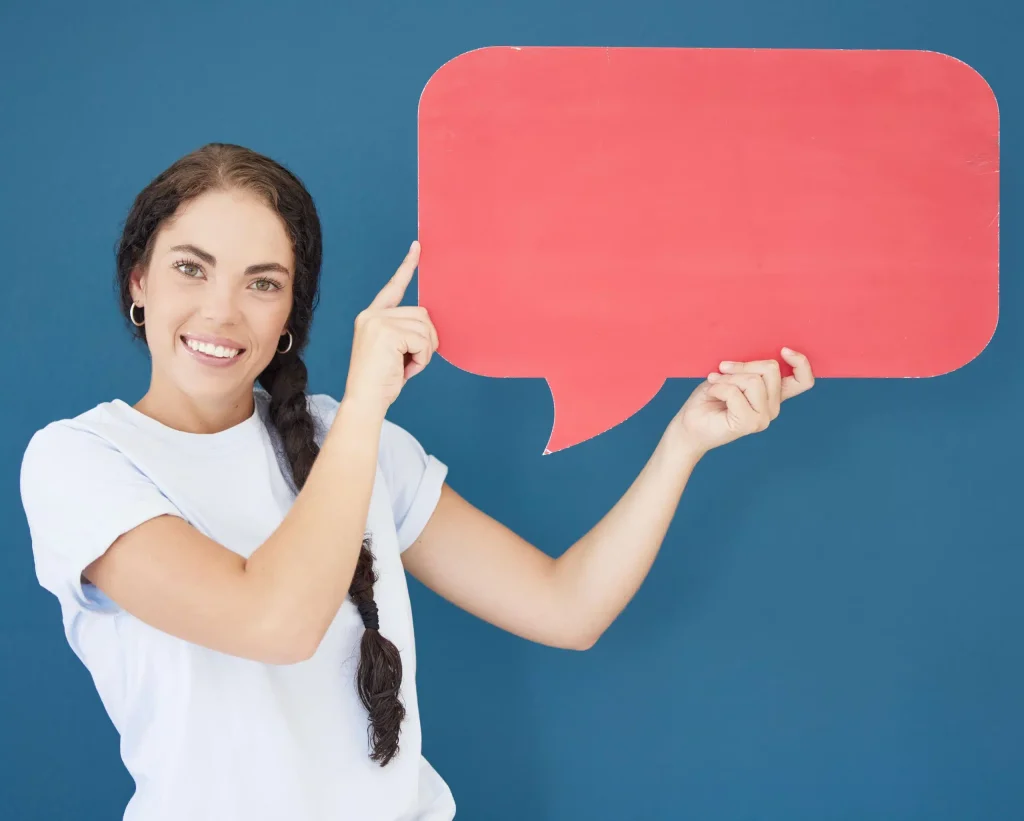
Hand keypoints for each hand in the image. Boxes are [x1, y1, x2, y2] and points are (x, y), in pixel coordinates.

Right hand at [343, 241, 438, 415]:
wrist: (365, 400)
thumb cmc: (380, 382)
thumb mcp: (393, 351)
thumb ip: (405, 332)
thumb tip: (428, 324)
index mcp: (372, 316)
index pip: (394, 287)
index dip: (407, 267)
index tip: (418, 247)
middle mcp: (372, 315)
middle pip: (422, 314)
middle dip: (426, 340)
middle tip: (412, 361)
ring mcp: (378, 322)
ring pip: (425, 328)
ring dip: (424, 351)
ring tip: (406, 367)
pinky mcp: (386, 332)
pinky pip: (422, 341)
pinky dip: (421, 359)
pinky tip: (406, 370)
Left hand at [669, 348, 814, 458]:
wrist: (689, 426)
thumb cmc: (709, 399)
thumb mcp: (731, 376)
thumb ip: (749, 369)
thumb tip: (758, 355)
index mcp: (773, 396)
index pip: (804, 381)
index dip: (801, 362)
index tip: (783, 350)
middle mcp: (773, 408)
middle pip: (770, 370)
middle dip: (742, 365)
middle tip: (721, 370)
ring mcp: (762, 418)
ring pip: (754, 381)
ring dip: (728, 378)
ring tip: (715, 384)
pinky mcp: (748, 424)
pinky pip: (735, 392)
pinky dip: (719, 387)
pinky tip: (712, 393)